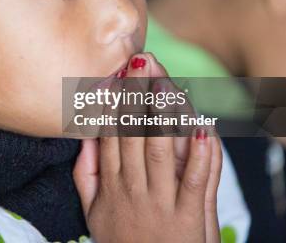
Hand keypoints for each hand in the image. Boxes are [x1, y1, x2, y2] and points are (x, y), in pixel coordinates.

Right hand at [73, 53, 221, 242]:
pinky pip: (196, 179)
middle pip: (134, 134)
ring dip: (163, 113)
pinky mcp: (190, 215)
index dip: (114, 102)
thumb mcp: (90, 211)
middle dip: (138, 95)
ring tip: (164, 81)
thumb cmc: (121, 241)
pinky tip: (201, 126)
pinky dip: (200, 153)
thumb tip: (84, 135)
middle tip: (140, 61)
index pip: (110, 134)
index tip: (116, 72)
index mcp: (109, 184)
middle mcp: (133, 188)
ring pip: (162, 149)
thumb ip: (84, 173)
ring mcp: (162, 201)